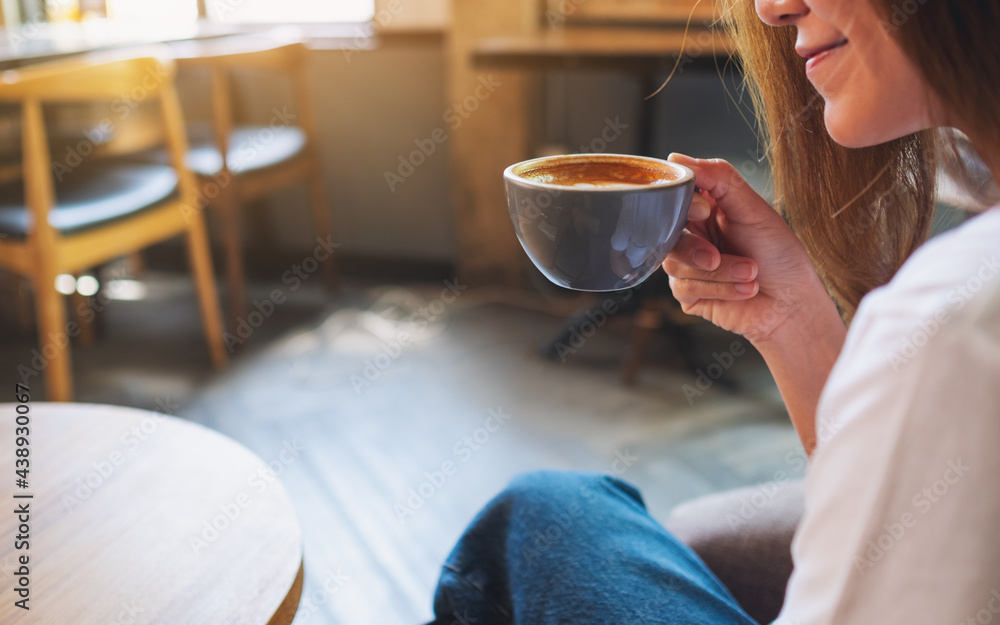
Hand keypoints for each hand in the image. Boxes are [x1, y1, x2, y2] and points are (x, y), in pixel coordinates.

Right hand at [662, 154, 837, 344]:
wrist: (792, 304)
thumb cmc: (781, 256)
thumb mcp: (753, 209)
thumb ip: (718, 178)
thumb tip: (677, 160)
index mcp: (706, 209)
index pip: (674, 196)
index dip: (683, 205)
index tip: (706, 212)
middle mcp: (693, 235)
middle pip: (665, 233)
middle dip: (697, 248)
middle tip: (719, 255)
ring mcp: (688, 266)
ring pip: (674, 263)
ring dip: (719, 272)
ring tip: (750, 273)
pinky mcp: (688, 294)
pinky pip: (684, 288)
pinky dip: (719, 289)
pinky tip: (743, 290)